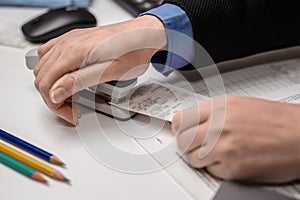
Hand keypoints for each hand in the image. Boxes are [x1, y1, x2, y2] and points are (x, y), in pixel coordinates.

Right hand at [34, 15, 166, 124]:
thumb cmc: (134, 51)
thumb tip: (56, 92)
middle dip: (53, 98)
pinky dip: (52, 70)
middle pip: (41, 76)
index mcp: (75, 51)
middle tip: (71, 109)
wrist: (144, 36)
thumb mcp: (110, 72)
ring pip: (42, 66)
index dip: (55, 105)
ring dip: (51, 85)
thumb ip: (79, 81)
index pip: (46, 83)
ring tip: (70, 96)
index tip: (70, 114)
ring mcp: (70, 39)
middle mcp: (68, 43)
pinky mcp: (75, 40)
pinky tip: (64, 78)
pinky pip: (50, 54)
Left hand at [172, 96, 299, 182]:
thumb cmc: (275, 120)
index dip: (178, 127)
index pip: (181, 119)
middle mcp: (219, 126)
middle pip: (182, 140)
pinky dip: (216, 168)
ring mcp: (224, 148)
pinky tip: (230, 160)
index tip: (179, 131)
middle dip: (187, 144)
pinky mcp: (232, 169)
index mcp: (219, 107)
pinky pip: (210, 171)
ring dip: (200, 157)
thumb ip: (212, 113)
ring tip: (215, 153)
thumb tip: (192, 122)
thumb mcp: (239, 105)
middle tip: (196, 144)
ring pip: (192, 158)